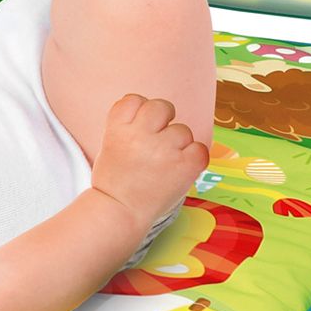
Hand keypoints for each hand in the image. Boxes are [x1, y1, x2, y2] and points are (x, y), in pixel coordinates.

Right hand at [89, 95, 206, 236]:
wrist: (120, 211)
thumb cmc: (115, 180)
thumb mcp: (110, 144)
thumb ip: (129, 125)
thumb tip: (152, 112)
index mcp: (118, 128)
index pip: (134, 99)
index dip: (140, 111)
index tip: (139, 126)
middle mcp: (140, 134)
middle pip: (161, 106)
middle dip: (163, 120)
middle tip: (158, 141)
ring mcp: (164, 149)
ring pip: (183, 130)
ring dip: (178, 144)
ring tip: (164, 164)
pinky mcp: (185, 165)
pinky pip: (200, 148)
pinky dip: (194, 158)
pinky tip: (180, 169)